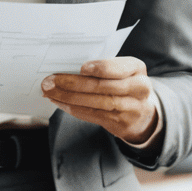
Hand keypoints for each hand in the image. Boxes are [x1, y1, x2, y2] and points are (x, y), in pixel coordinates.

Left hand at [42, 57, 158, 145]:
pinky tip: (59, 102)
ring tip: (50, 92)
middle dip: (73, 83)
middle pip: (103, 86)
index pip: (120, 68)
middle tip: (51, 81)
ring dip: (69, 97)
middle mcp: (138, 88)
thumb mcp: (122, 70)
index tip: (82, 68)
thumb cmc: (124, 84)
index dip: (101, 68)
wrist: (142, 113)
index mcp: (137, 68)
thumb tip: (68, 68)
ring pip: (97, 102)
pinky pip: (93, 115)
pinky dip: (73, 108)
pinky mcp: (120, 123)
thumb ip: (103, 68)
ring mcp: (131, 108)